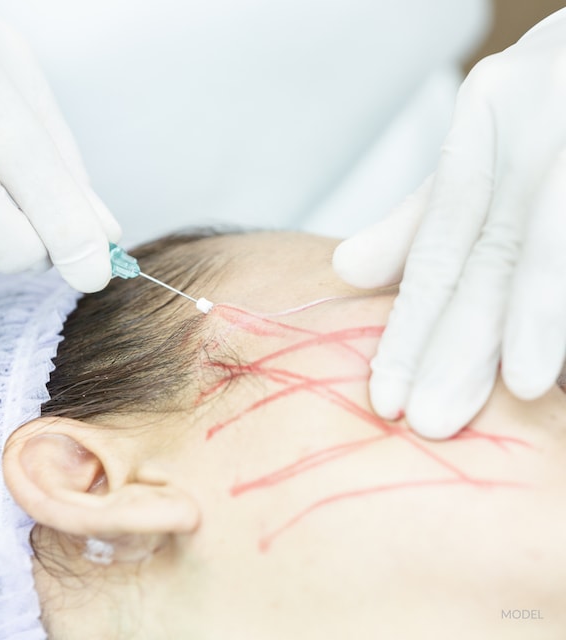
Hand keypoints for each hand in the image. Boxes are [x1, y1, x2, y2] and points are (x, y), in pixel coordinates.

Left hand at [332, 9, 565, 438]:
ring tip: (518, 386)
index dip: (409, 324)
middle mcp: (532, 122)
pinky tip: (562, 356)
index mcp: (484, 117)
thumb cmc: (552, 103)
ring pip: (546, 241)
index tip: (388, 396)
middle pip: (487, 253)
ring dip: (535, 317)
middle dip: (458, 344)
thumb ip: (422, 213)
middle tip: (430, 419)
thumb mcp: (484, 142)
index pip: (437, 243)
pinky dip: (565, 302)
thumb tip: (344, 270)